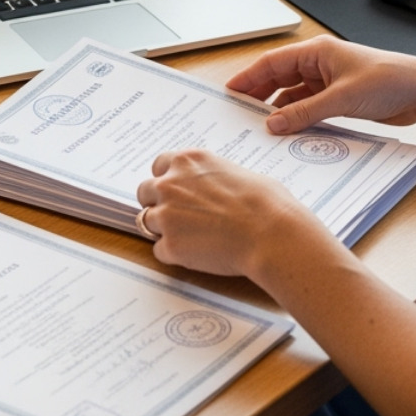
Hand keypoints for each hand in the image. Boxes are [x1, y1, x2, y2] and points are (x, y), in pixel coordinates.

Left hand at [135, 149, 318, 275]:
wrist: (270, 232)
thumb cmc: (265, 203)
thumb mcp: (237, 173)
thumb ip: (212, 178)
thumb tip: (215, 188)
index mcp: (188, 161)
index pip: (159, 165)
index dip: (167, 180)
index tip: (176, 191)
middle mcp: (170, 184)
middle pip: (144, 192)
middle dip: (157, 203)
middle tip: (177, 216)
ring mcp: (166, 215)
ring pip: (146, 222)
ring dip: (163, 230)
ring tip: (189, 238)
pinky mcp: (170, 245)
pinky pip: (159, 251)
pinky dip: (173, 254)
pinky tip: (196, 254)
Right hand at [227, 35, 415, 133]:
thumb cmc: (389, 80)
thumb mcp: (341, 98)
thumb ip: (305, 112)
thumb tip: (274, 123)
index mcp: (316, 52)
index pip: (272, 62)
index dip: (249, 77)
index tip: (230, 92)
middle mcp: (319, 64)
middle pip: (278, 78)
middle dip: (259, 95)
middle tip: (239, 114)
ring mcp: (328, 81)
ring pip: (292, 95)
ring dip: (280, 111)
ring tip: (262, 128)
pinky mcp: (338, 98)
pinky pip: (308, 108)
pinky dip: (298, 119)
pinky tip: (289, 132)